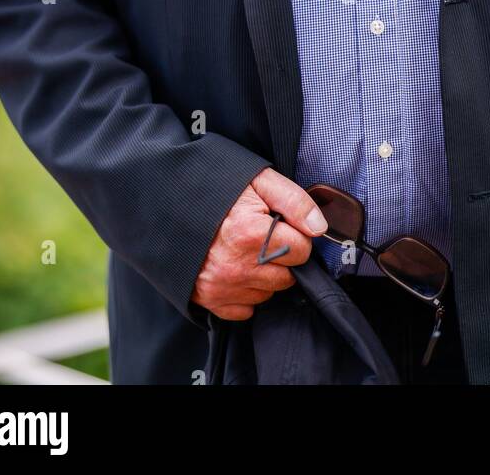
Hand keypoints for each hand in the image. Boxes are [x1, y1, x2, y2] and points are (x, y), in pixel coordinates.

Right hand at [190, 167, 328, 320]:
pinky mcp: (210, 300)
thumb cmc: (217, 190)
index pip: (302, 250)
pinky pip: (246, 308)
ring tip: (247, 250)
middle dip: (282, 257)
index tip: (280, 226)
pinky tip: (235, 267)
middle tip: (263, 237)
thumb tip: (319, 228)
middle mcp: (237, 266)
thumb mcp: (258, 181)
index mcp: (251, 234)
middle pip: (288, 277)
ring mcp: (222, 286)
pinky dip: (246, 292)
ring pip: (268, 294)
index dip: (295, 235)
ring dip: (264, 276)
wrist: (170, 203)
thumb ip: (294, 201)